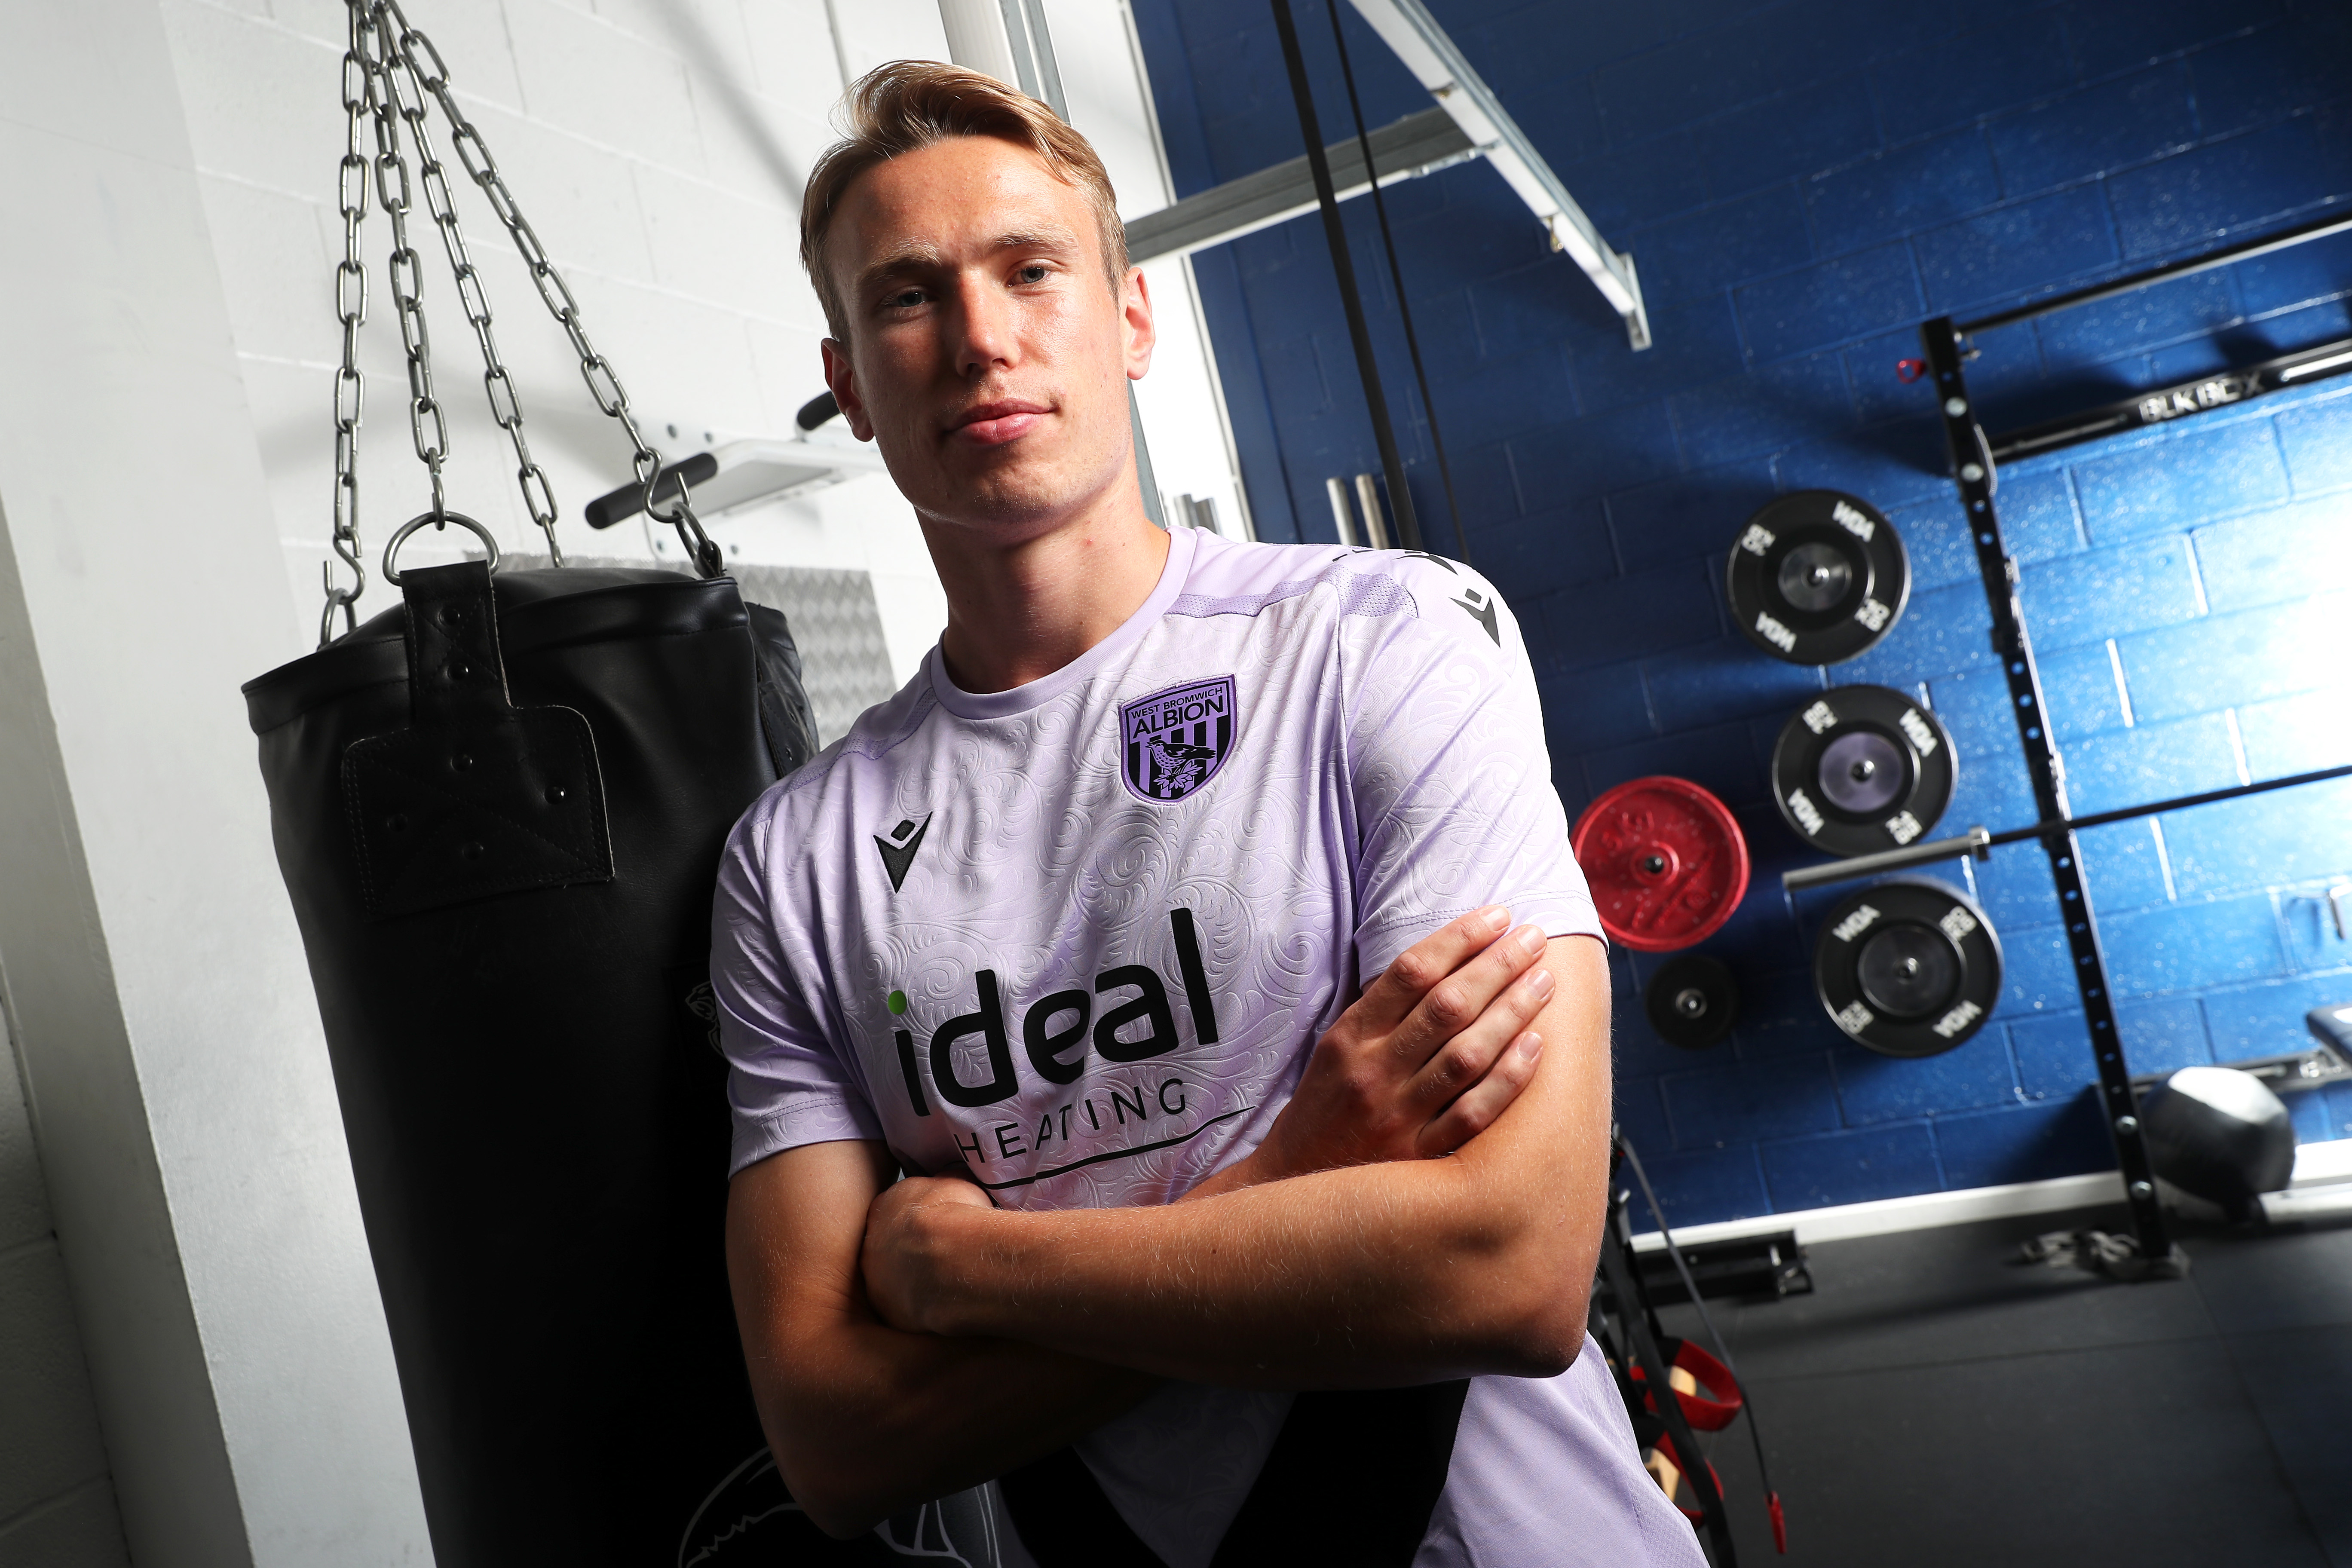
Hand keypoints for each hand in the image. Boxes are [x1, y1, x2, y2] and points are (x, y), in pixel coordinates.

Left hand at [860, 1174, 994, 1335]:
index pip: (892, 1211)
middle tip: (940, 1257)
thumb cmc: (956, 1215)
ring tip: (948, 1284)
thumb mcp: (956, 1183)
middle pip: (888, 1249)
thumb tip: (950, 1187)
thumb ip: (945, 1186)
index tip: (935, 1226)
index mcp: (882, 1208)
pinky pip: (908, 1311)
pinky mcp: (890, 1314)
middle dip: (910, 1254)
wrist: (954, 1260)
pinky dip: (926, 1309)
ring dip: (915, 1283)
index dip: (916, 1220)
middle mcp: (869, 1246)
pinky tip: (949, 1305)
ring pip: (895, 1283)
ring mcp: (876, 1283)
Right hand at [1194, 907, 1552, 1196]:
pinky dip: (1508, 1078)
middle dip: (1497, 965)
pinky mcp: (1419, 1155)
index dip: (1459, 938)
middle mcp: (1373, 1071)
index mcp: (1348, 1036)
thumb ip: (1382, 1011)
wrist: (1292, 1187)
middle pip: (1447, 1006)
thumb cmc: (1325, 1107)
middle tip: (1535, 938)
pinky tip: (1536, 1047)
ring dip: (1512, 1012)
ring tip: (1545, 981)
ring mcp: (1397, 1115)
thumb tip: (1446, 960)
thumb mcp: (1335, 1047)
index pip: (1410, 972)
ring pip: (1467, 1055)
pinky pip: (1474, 1113)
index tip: (1497, 915)